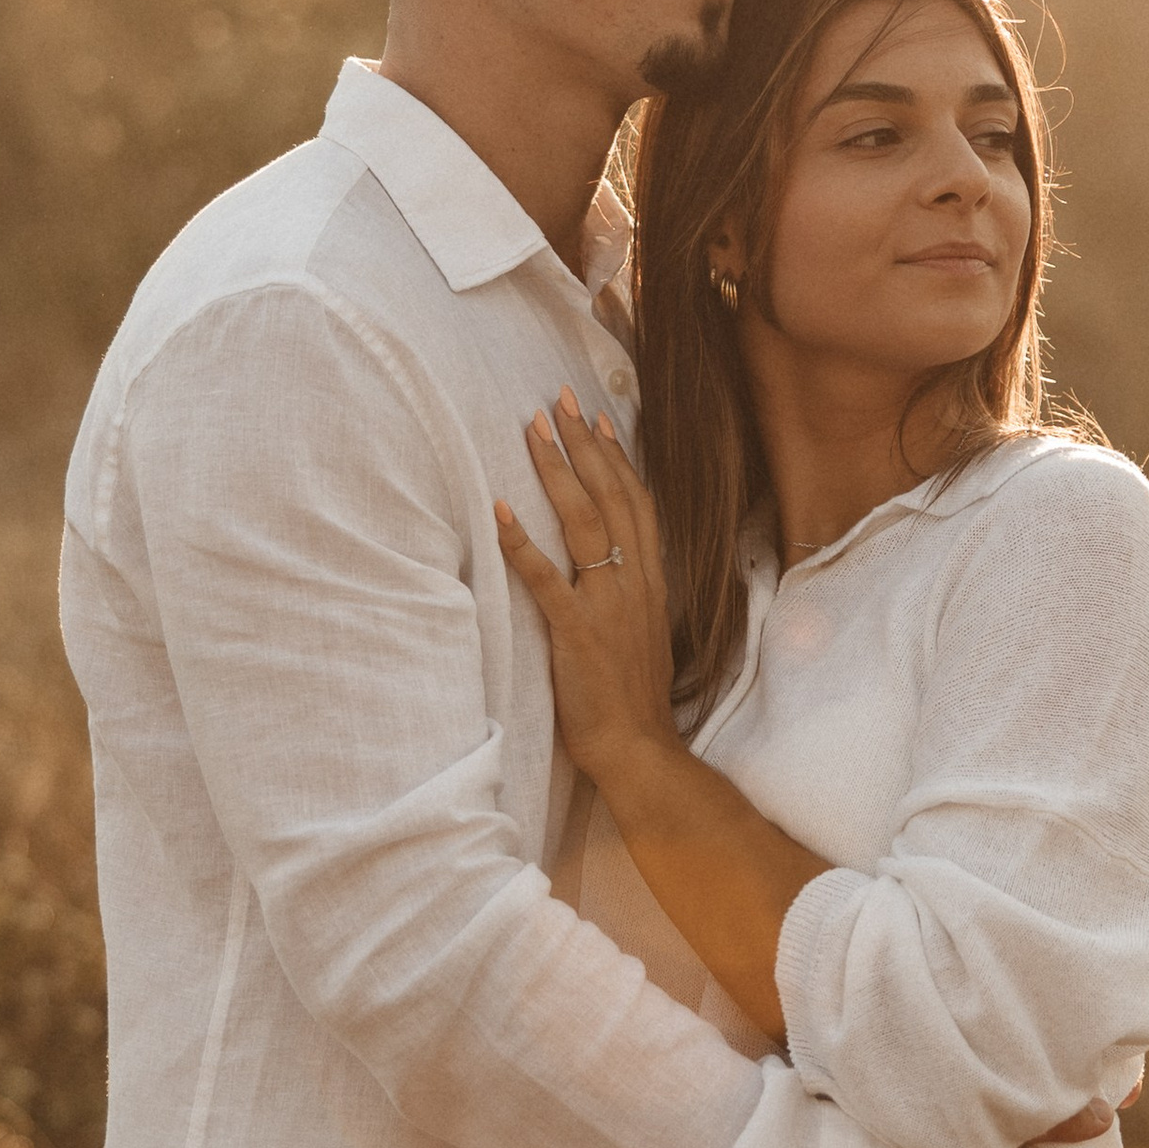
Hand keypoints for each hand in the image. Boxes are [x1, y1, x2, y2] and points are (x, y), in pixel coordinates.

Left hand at [494, 390, 680, 791]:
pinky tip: (499, 509)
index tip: (598, 418)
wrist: (639, 746)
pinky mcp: (577, 632)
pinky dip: (522, 542)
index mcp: (650, 581)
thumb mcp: (642, 632)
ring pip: (585, 522)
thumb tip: (610, 564)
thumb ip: (628, 592)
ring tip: (534, 430)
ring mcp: (608, 605)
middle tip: (559, 400)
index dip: (616, 458)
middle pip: (611, 497)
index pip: (636, 503)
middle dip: (584, 444)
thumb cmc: (632, 696)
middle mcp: (634, 582)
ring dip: (557, 472)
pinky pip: (546, 579)